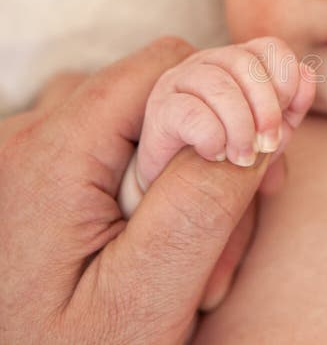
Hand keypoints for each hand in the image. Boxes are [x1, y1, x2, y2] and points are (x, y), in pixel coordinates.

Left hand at [0, 38, 283, 343]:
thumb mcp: (147, 292)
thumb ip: (202, 201)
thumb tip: (262, 121)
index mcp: (50, 153)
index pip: (166, 65)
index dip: (227, 101)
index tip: (255, 162)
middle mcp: (33, 135)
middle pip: (162, 93)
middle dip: (217, 151)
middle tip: (235, 231)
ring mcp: (36, 153)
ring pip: (150, 121)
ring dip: (193, 178)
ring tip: (202, 261)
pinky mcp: (47, 174)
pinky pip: (124, 148)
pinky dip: (162, 186)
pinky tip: (170, 243)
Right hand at [124, 37, 314, 205]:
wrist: (182, 184)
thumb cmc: (232, 149)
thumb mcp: (272, 128)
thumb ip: (294, 104)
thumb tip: (308, 74)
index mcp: (238, 60)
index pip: (272, 47)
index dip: (286, 80)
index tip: (288, 116)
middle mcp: (208, 61)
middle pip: (246, 64)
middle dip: (267, 110)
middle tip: (268, 145)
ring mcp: (179, 80)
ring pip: (219, 86)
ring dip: (240, 128)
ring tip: (242, 157)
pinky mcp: (159, 108)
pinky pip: (192, 112)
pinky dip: (212, 138)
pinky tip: (214, 154)